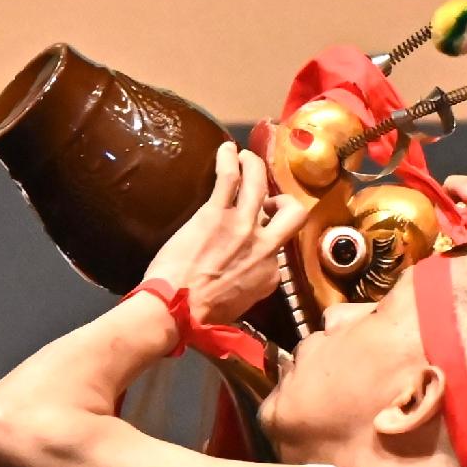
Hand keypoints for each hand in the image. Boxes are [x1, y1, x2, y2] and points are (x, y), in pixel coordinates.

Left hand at [141, 141, 313, 331]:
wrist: (174, 310)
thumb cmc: (198, 317)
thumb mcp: (238, 309)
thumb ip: (248, 289)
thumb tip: (241, 282)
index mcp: (270, 274)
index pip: (279, 249)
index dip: (267, 242)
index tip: (253, 241)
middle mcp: (264, 247)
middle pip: (292, 213)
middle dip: (283, 202)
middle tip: (268, 198)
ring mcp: (242, 226)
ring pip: (260, 184)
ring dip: (255, 166)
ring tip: (246, 157)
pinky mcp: (216, 213)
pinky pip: (229, 178)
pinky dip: (229, 159)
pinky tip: (226, 149)